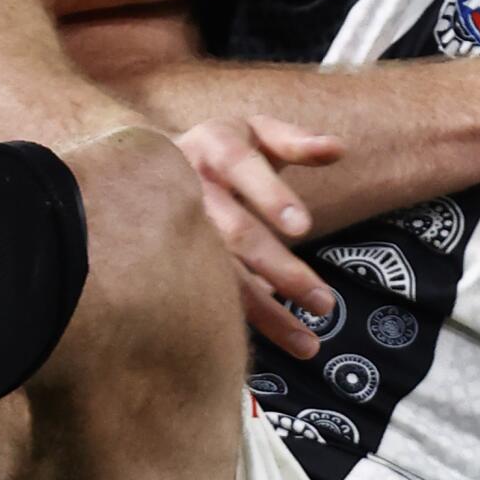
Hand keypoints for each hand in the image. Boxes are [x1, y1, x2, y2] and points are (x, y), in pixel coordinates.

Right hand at [174, 116, 343, 357]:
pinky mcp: (171, 264)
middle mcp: (189, 188)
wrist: (142, 167)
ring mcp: (175, 229)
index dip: (271, 195)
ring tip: (306, 344)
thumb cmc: (220, 150)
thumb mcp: (254, 132)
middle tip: (324, 303)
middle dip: (280, 269)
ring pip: (219, 275)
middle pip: (234, 232)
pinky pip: (204, 296)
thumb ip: (295, 140)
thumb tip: (338, 148)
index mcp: (213, 146)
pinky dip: (236, 323)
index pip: (243, 167)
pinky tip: (270, 348)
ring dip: (265, 312)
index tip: (303, 227)